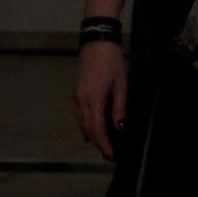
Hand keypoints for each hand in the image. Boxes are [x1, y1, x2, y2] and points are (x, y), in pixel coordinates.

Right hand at [74, 42, 127, 159]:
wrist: (97, 42)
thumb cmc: (112, 61)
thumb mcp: (121, 85)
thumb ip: (119, 108)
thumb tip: (120, 128)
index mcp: (93, 99)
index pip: (97, 129)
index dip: (104, 144)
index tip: (111, 154)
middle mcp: (81, 100)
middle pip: (87, 129)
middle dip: (98, 143)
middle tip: (109, 154)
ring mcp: (76, 96)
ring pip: (82, 122)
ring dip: (91, 135)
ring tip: (104, 144)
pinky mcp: (76, 92)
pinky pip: (80, 114)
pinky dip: (87, 124)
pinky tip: (94, 128)